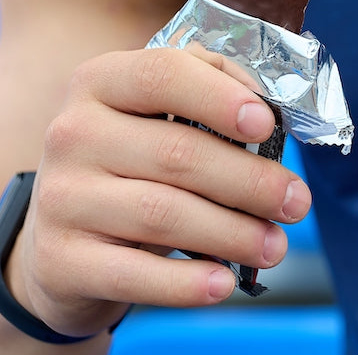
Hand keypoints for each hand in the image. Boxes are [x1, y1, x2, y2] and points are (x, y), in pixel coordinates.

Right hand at [6, 47, 313, 337]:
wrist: (60, 243)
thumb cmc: (130, 166)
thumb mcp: (153, 116)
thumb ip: (206, 91)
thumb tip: (268, 106)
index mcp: (99, 82)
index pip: (162, 74)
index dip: (219, 97)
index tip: (267, 124)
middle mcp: (72, 133)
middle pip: (176, 153)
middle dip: (250, 180)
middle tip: (296, 202)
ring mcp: (61, 197)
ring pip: (163, 214)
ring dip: (232, 233)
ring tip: (275, 245)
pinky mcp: (62, 260)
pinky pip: (133, 274)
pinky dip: (185, 283)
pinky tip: (222, 283)